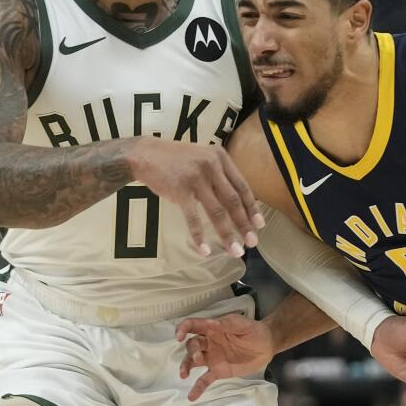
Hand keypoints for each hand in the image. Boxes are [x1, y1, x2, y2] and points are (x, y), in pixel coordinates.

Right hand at [130, 139, 263, 256]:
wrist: (145, 154)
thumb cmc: (177, 161)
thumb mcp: (204, 159)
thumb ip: (220, 177)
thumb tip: (239, 206)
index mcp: (221, 158)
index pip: (242, 186)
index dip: (252, 207)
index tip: (260, 225)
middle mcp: (211, 166)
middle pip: (233, 200)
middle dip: (244, 224)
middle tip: (252, 242)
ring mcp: (195, 177)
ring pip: (217, 211)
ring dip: (227, 234)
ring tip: (235, 250)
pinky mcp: (179, 190)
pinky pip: (193, 218)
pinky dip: (199, 236)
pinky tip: (205, 250)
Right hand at [176, 313, 273, 400]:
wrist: (266, 346)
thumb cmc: (254, 331)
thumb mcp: (242, 324)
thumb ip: (227, 324)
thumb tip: (210, 323)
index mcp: (212, 328)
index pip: (193, 326)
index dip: (183, 329)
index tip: (179, 337)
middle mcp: (208, 343)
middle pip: (192, 345)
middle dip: (191, 351)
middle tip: (198, 357)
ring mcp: (212, 358)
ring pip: (193, 362)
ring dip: (186, 366)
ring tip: (184, 375)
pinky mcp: (218, 372)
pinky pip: (204, 380)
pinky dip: (197, 388)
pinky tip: (191, 397)